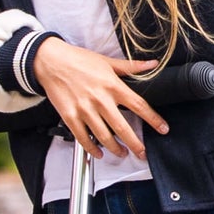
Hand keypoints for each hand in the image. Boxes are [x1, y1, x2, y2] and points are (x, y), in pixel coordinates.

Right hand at [32, 37, 168, 160]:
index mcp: (112, 86)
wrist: (51, 61)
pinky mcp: (69, 116)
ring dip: (115, 148)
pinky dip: (92, 148)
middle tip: (142, 153)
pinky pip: (83, 138)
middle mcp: (100, 100)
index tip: (163, 129)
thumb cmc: (78, 60)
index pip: (139, 105)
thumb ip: (130, 67)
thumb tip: (153, 64)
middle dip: (135, 144)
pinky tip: (98, 153)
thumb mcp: (107, 61)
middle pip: (123, 128)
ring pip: (103, 136)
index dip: (153, 119)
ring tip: (122, 153)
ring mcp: (84, 109)